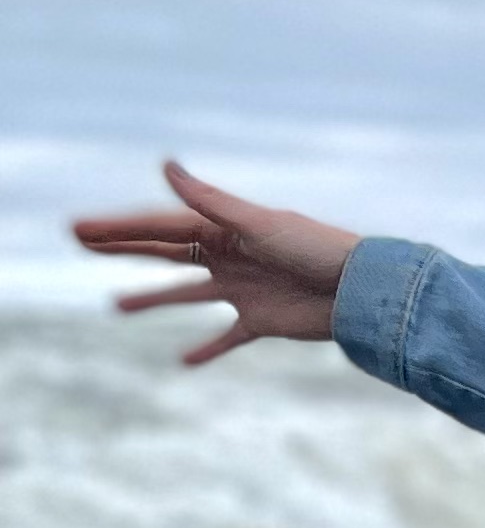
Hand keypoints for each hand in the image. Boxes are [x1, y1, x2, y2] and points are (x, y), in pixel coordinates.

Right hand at [69, 161, 359, 362]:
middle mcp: (228, 257)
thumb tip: (166, 167)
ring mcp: (242, 289)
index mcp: (224, 230)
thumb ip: (209, 202)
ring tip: (116, 306)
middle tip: (81, 244)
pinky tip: (183, 361)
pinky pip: (227, 337)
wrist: (361, 291)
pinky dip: (206, 349)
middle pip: (165, 253)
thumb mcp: (257, 224)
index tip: (80, 230)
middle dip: (124, 249)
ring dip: (153, 299)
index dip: (119, 229)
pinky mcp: (261, 321)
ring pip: (186, 294)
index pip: (160, 228)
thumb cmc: (314, 249)